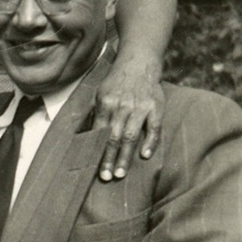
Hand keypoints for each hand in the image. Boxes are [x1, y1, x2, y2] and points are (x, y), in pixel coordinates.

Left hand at [95, 56, 163, 180]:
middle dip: (109, 159)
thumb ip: (95, 113)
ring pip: (131, 136)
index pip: (99, 132)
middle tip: (106, 177)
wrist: (139, 64)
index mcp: (105, 104)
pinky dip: (150, 142)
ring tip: (121, 173)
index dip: (96, 150)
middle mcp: (121, 106)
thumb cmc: (116, 83)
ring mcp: (140, 108)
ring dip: (125, 156)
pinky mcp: (156, 108)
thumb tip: (85, 135)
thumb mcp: (100, 94)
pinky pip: (154, 128)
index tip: (93, 167)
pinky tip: (145, 155)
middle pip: (114, 137)